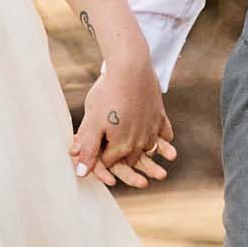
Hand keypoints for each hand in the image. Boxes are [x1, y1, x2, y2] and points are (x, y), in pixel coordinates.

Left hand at [70, 48, 176, 189]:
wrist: (131, 68)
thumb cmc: (108, 94)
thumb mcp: (93, 122)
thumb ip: (88, 148)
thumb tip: (82, 172)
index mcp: (121, 146)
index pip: (109, 164)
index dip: (100, 165)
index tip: (94, 162)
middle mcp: (139, 142)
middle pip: (131, 161)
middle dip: (127, 168)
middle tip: (135, 178)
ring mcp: (152, 129)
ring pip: (150, 150)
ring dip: (151, 160)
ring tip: (157, 171)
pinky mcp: (160, 115)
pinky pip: (165, 133)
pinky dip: (164, 140)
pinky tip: (165, 143)